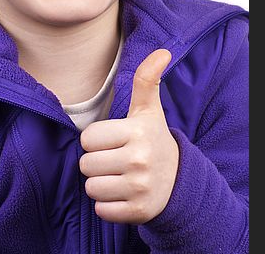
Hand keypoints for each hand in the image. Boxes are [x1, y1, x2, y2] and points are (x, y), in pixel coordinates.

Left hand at [79, 49, 178, 223]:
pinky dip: (107, 205)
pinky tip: (123, 193)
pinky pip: (101, 210)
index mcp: (137, 132)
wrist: (178, 179)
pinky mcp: (138, 213)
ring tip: (118, 176)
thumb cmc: (153, 138)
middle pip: (86, 164)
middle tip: (115, 158)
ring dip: (100, 184)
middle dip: (96, 162)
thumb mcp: (149, 109)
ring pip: (91, 188)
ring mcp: (140, 189)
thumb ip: (147, 80)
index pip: (88, 138)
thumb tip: (162, 51)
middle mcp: (140, 160)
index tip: (113, 139)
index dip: (96, 139)